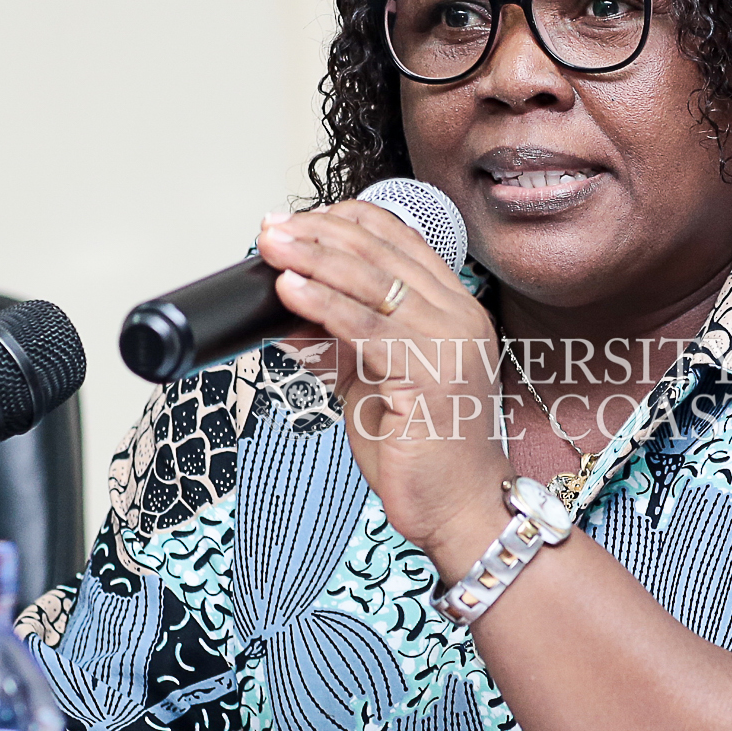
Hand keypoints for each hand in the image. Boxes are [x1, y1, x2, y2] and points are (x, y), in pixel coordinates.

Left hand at [255, 202, 510, 576]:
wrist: (458, 510)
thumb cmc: (422, 452)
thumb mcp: (372, 379)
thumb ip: (340, 340)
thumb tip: (288, 307)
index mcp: (453, 309)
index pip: (400, 240)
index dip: (345, 221)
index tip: (297, 221)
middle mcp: (459, 317)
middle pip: (383, 252)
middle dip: (319, 233)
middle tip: (272, 228)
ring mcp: (451, 343)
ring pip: (373, 282)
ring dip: (314, 259)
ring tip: (273, 248)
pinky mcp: (432, 374)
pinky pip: (367, 328)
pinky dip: (323, 305)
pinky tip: (290, 293)